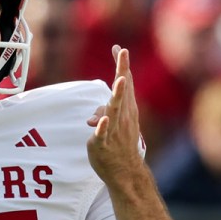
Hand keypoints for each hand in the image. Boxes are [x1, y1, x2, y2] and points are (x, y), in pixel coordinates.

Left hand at [87, 45, 143, 182]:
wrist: (126, 171)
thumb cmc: (119, 145)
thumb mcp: (113, 125)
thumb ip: (104, 113)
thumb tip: (93, 116)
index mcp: (127, 110)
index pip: (125, 84)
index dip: (122, 66)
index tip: (118, 48)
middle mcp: (123, 116)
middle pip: (123, 90)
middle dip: (122, 70)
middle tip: (123, 52)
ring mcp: (115, 129)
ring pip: (115, 109)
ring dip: (117, 94)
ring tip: (120, 79)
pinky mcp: (104, 143)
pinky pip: (104, 133)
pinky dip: (103, 125)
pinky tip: (102, 119)